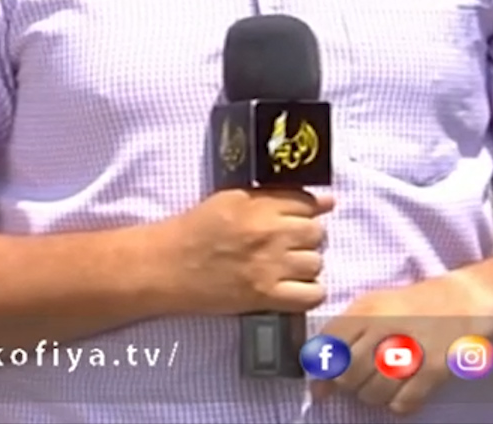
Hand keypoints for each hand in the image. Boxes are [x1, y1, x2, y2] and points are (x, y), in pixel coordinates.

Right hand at [154, 188, 332, 314]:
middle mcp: (271, 233)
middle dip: (305, 238)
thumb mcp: (233, 199)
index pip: (308, 203)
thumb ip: (275, 197)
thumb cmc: (196, 230)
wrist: (166, 266)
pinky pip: (312, 294)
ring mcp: (270, 265)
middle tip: (285, 245)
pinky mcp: (266, 296)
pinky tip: (293, 288)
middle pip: (316, 233)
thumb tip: (325, 201)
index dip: (308, 211)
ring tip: (285, 267)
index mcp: (261, 205)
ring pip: (317, 262)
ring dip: (305, 265)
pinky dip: (308, 292)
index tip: (300, 219)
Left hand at [313, 273, 492, 416]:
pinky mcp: (434, 370)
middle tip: (366, 376)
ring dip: (375, 395)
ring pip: (373, 393)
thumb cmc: (416, 306)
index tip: (332, 372)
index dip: (326, 365)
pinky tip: (408, 388)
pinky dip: (400, 403)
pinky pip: (402, 403)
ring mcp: (412, 349)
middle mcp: (387, 326)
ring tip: (389, 381)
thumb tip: (316, 388)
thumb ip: (344, 341)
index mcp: (369, 308)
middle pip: (349, 374)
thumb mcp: (377, 308)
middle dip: (351, 385)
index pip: (330, 344)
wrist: (470, 300)